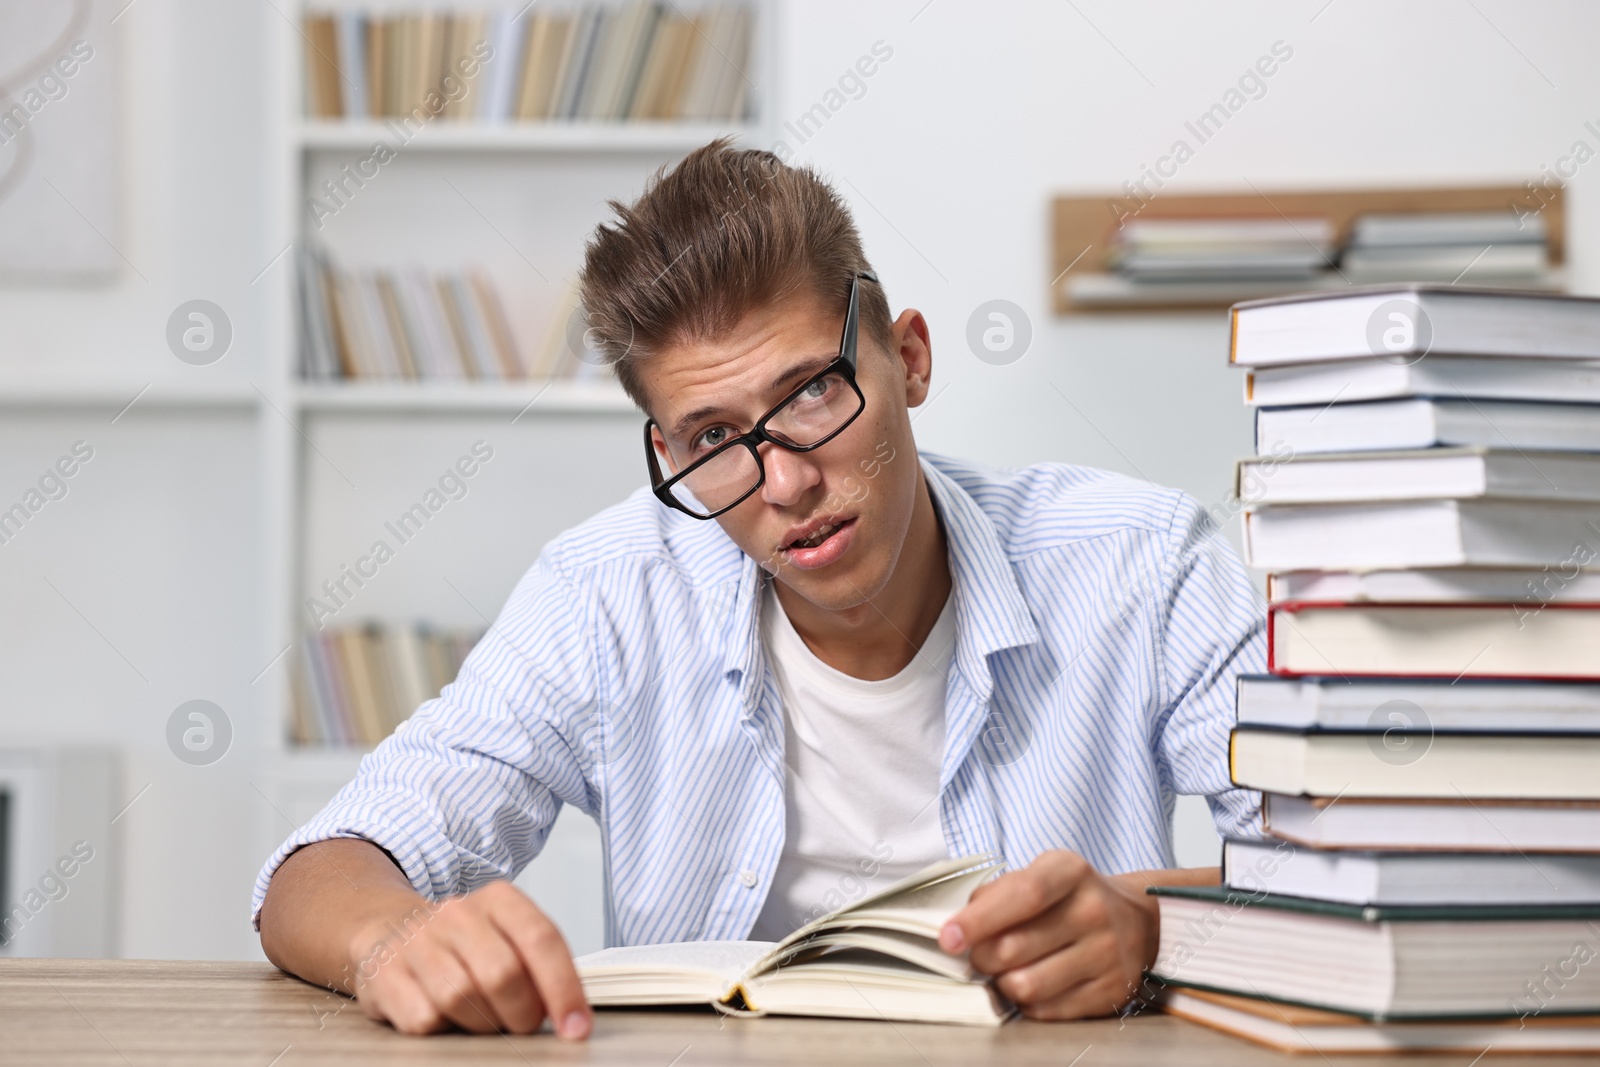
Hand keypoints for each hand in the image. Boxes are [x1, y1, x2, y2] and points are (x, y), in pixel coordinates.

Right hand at [347, 880, 591, 1037]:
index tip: (576, 1028)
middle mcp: (457, 914)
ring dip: (482, 1025)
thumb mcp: (506, 938)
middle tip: (522, 1024)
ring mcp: (417, 941)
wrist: (388, 930)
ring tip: (482, 1020)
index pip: (541, 939)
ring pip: (462, 998)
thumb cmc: (463, 945)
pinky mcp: (385, 973)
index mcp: (498, 899)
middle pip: (503, 973)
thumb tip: (570, 1016)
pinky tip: (443, 1017)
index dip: (564, 989)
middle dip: (522, 1014)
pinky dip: (442, 1030)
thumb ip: (538, 966)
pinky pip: (424, 1019)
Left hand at [938, 850, 1157, 1019]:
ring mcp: (1108, 954)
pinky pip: (1046, 1010)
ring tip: (1007, 969)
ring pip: (1026, 986)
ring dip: (1002, 982)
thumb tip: (959, 927)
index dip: (979, 919)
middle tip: (979, 953)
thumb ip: (998, 893)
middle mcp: (1094, 911)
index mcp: (1071, 872)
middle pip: (1014, 948)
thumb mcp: (1040, 874)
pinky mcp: (1111, 992)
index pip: (1022, 895)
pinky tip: (1035, 981)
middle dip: (981, 956)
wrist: (1137, 921)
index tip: (947, 938)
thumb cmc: (1070, 897)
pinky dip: (1027, 1001)